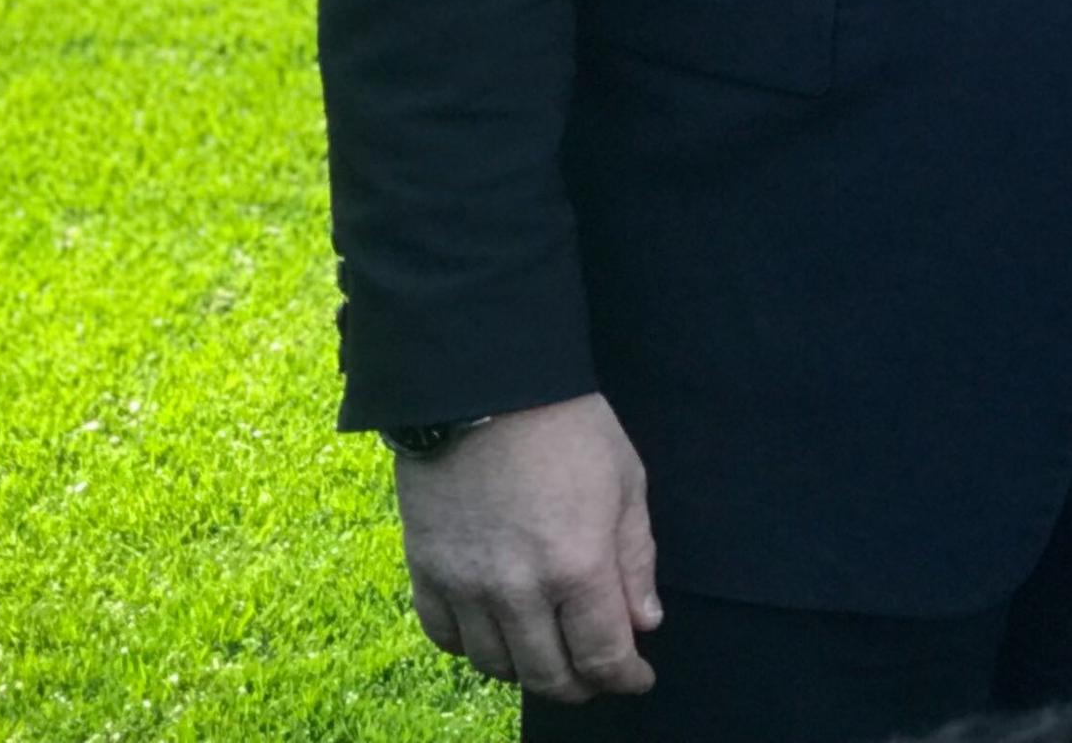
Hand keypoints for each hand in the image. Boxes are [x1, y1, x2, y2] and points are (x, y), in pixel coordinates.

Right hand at [393, 393, 661, 703]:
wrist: (483, 385)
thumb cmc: (567, 426)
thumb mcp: (625, 482)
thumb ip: (635, 560)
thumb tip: (645, 623)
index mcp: (577, 567)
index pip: (604, 656)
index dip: (625, 678)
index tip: (638, 677)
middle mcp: (519, 591)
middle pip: (549, 675)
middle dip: (581, 685)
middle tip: (596, 674)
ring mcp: (466, 586)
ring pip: (497, 665)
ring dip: (528, 670)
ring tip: (548, 653)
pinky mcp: (426, 571)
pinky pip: (446, 638)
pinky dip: (473, 648)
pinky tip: (494, 633)